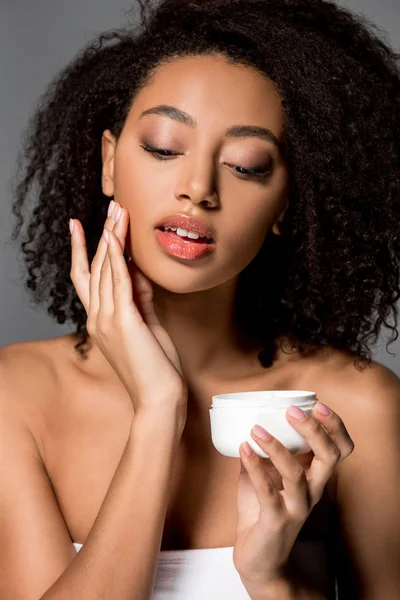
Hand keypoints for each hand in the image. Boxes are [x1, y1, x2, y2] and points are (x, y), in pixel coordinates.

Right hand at [69, 200, 187, 416]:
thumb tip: (140, 274)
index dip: (81, 250)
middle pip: (94, 266)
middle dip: (102, 233)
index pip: (85, 278)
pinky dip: (115, 257)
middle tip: (112, 206)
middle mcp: (98, 317)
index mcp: (101, 320)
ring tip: (117, 211)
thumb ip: (141, 300)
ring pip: (104, 268)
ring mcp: (107, 320)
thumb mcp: (147, 326)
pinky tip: (116, 237)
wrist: (159, 400)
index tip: (80, 227)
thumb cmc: (155, 368)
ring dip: (112, 236)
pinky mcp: (124, 321)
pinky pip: (117, 282)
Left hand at [233, 402, 354, 591]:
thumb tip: (245, 421)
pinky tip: (243, 449)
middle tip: (293, 411)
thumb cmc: (262, 511)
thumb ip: (260, 451)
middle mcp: (312, 491)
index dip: (335, 426)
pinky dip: (254, 467)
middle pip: (329, 458)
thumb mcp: (264, 474)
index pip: (340, 449)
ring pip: (297, 474)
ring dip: (276, 448)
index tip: (318, 405)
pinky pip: (267, 492)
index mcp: (315, 477)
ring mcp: (297, 508)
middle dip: (315, 431)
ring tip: (256, 429)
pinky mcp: (277, 521)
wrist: (258, 559)